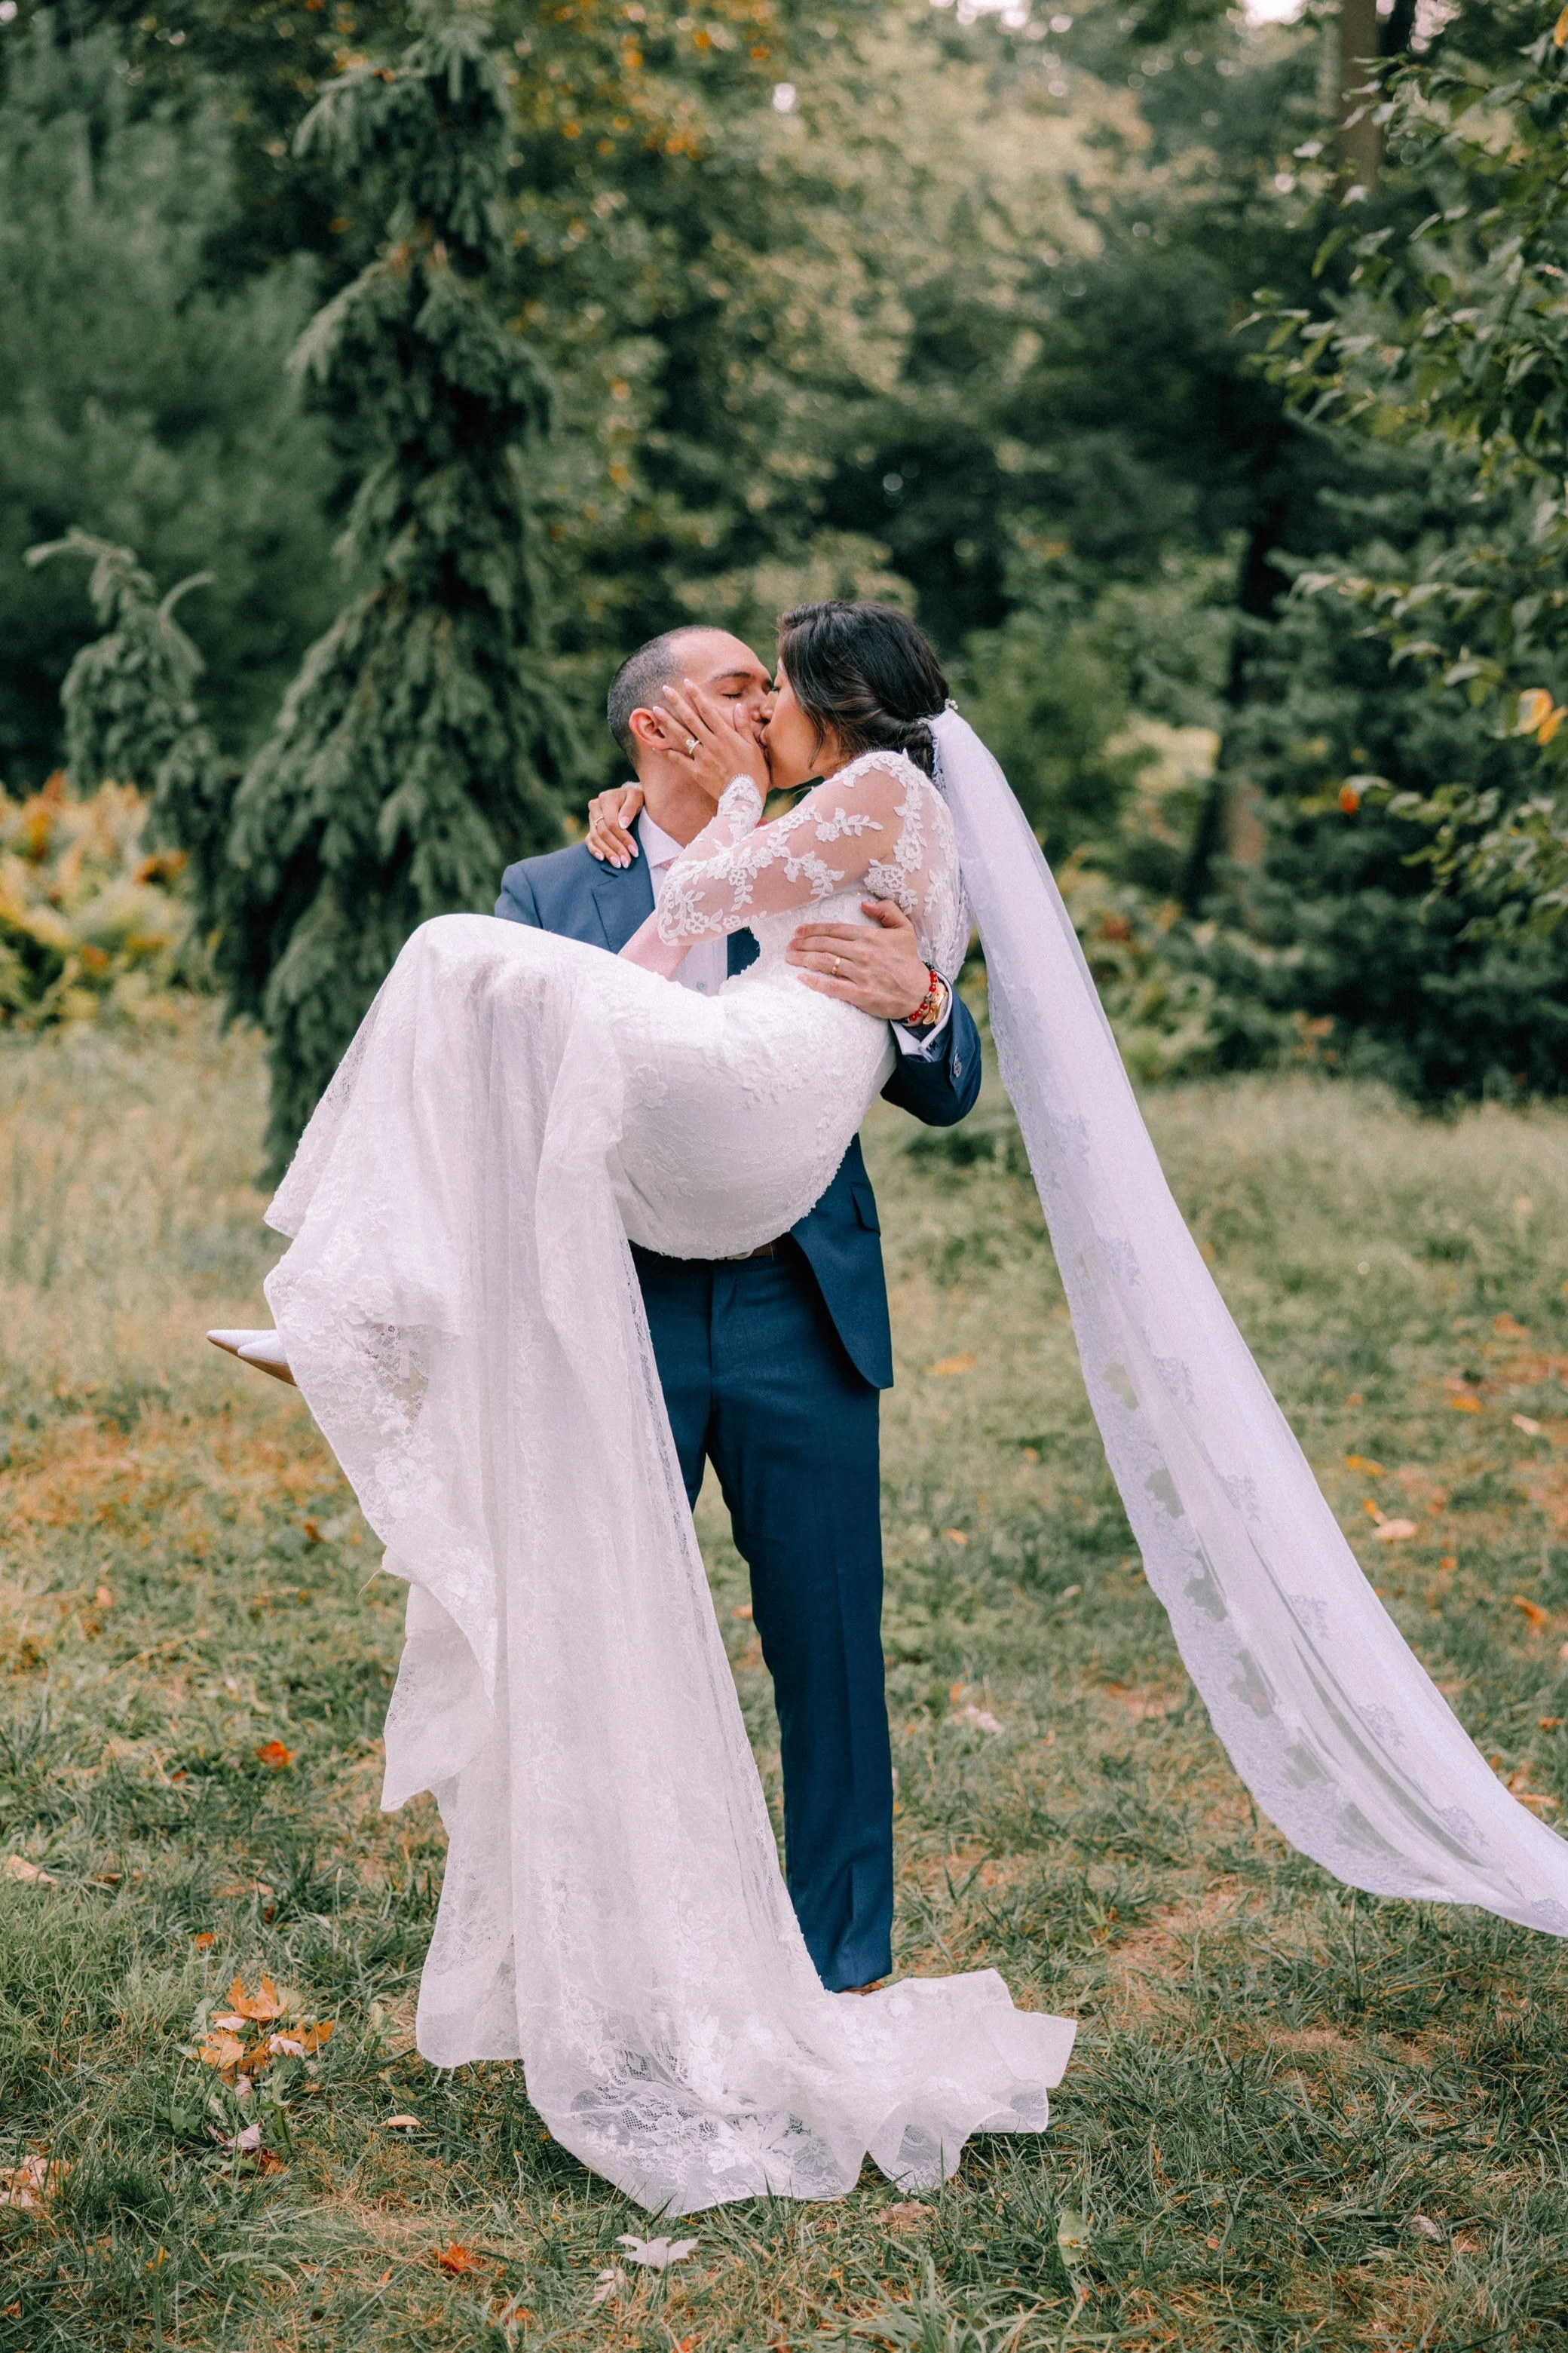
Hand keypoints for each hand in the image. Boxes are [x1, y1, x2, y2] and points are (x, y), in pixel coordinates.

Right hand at [586, 783, 644, 865]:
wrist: (630, 798)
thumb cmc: (636, 798)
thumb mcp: (637, 797)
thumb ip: (630, 808)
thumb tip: (623, 824)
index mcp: (606, 798)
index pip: (612, 823)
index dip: (623, 838)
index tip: (634, 851)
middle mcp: (595, 807)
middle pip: (604, 832)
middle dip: (616, 848)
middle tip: (626, 862)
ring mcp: (591, 818)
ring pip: (596, 838)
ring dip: (607, 852)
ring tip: (618, 864)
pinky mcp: (591, 826)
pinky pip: (589, 840)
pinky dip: (594, 850)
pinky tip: (602, 858)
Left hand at [660, 676, 769, 803]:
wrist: (745, 798)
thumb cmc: (754, 773)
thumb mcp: (753, 747)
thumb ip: (744, 726)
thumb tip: (739, 707)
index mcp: (726, 735)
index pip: (708, 710)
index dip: (697, 695)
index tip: (687, 682)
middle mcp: (711, 743)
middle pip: (691, 719)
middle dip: (678, 702)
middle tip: (666, 689)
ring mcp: (702, 757)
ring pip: (681, 736)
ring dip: (667, 722)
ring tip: (656, 710)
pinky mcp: (696, 772)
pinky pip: (678, 760)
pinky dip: (666, 752)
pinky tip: (655, 744)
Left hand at [786, 900, 932, 1021]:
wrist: (920, 993)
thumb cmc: (910, 962)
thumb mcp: (904, 930)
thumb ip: (887, 911)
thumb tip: (865, 904)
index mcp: (870, 936)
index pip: (835, 929)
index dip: (813, 929)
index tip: (798, 931)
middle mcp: (863, 953)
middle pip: (825, 944)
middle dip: (803, 943)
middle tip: (789, 945)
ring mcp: (861, 974)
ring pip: (826, 962)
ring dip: (804, 958)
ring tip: (790, 957)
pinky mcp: (860, 994)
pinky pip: (833, 986)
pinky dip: (815, 982)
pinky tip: (802, 978)